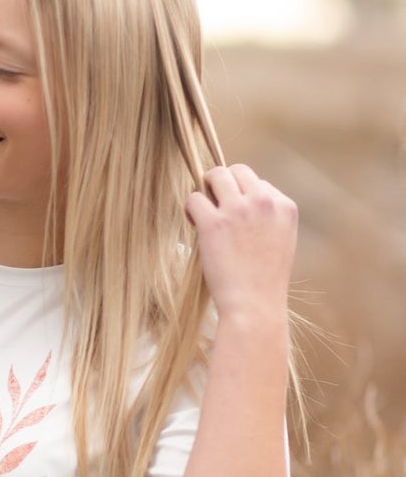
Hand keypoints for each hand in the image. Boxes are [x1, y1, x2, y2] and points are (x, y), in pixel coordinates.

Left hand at [185, 164, 296, 324]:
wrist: (254, 305)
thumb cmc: (264, 280)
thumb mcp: (280, 241)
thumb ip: (267, 217)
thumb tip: (242, 200)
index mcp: (284, 206)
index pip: (259, 183)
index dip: (244, 198)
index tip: (238, 220)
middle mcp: (263, 202)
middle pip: (237, 171)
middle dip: (224, 184)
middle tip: (216, 206)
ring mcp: (238, 210)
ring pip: (215, 174)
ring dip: (206, 189)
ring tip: (204, 210)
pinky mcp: (213, 223)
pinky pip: (194, 197)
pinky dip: (191, 209)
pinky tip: (195, 224)